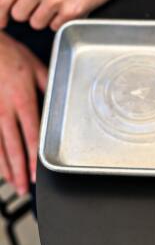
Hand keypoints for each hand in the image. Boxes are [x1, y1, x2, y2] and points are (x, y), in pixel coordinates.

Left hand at [0, 0, 145, 30]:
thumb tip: (11, 1)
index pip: (1, 0)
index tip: (1, 23)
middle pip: (19, 15)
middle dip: (30, 12)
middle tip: (45, 3)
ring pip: (37, 24)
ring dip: (47, 18)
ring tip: (62, 2)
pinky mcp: (72, 11)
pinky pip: (56, 27)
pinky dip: (63, 21)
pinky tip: (73, 5)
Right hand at [0, 32, 46, 194]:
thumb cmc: (12, 56)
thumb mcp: (37, 67)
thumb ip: (49, 86)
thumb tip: (59, 102)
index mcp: (22, 99)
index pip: (31, 134)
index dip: (34, 156)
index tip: (36, 172)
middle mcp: (4, 109)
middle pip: (12, 146)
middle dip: (19, 170)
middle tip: (23, 188)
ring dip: (4, 167)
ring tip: (11, 183)